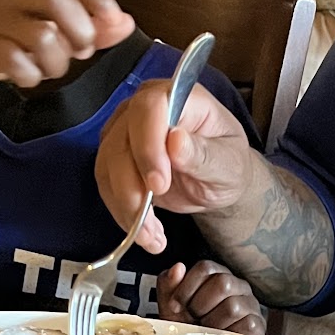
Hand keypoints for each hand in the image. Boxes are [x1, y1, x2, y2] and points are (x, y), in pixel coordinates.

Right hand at [0, 0, 133, 99]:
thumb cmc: (7, 41)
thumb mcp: (52, 31)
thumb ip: (90, 28)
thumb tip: (125, 23)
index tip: (111, 21)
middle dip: (79, 31)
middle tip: (80, 52)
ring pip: (40, 34)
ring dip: (56, 61)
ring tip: (49, 68)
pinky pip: (15, 61)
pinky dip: (29, 76)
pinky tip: (25, 77)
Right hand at [96, 79, 255, 256]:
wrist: (217, 181)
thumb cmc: (228, 165)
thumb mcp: (228, 164)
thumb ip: (203, 153)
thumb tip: (175, 140)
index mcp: (180, 96)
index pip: (150, 107)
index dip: (148, 145)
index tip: (158, 184)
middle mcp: (146, 107)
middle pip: (121, 140)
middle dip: (132, 186)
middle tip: (152, 223)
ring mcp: (126, 130)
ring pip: (108, 166)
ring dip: (126, 207)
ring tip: (153, 238)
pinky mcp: (115, 157)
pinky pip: (106, 184)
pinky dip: (122, 212)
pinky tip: (144, 233)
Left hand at [157, 260, 264, 334]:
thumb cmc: (186, 326)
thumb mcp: (171, 306)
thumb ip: (168, 284)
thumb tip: (178, 268)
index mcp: (217, 275)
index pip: (206, 268)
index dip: (186, 287)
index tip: (176, 305)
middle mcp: (238, 286)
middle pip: (222, 283)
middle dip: (200, 305)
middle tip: (193, 318)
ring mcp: (250, 305)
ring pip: (233, 306)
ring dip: (212, 323)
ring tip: (205, 330)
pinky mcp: (257, 325)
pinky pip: (246, 325)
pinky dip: (227, 334)